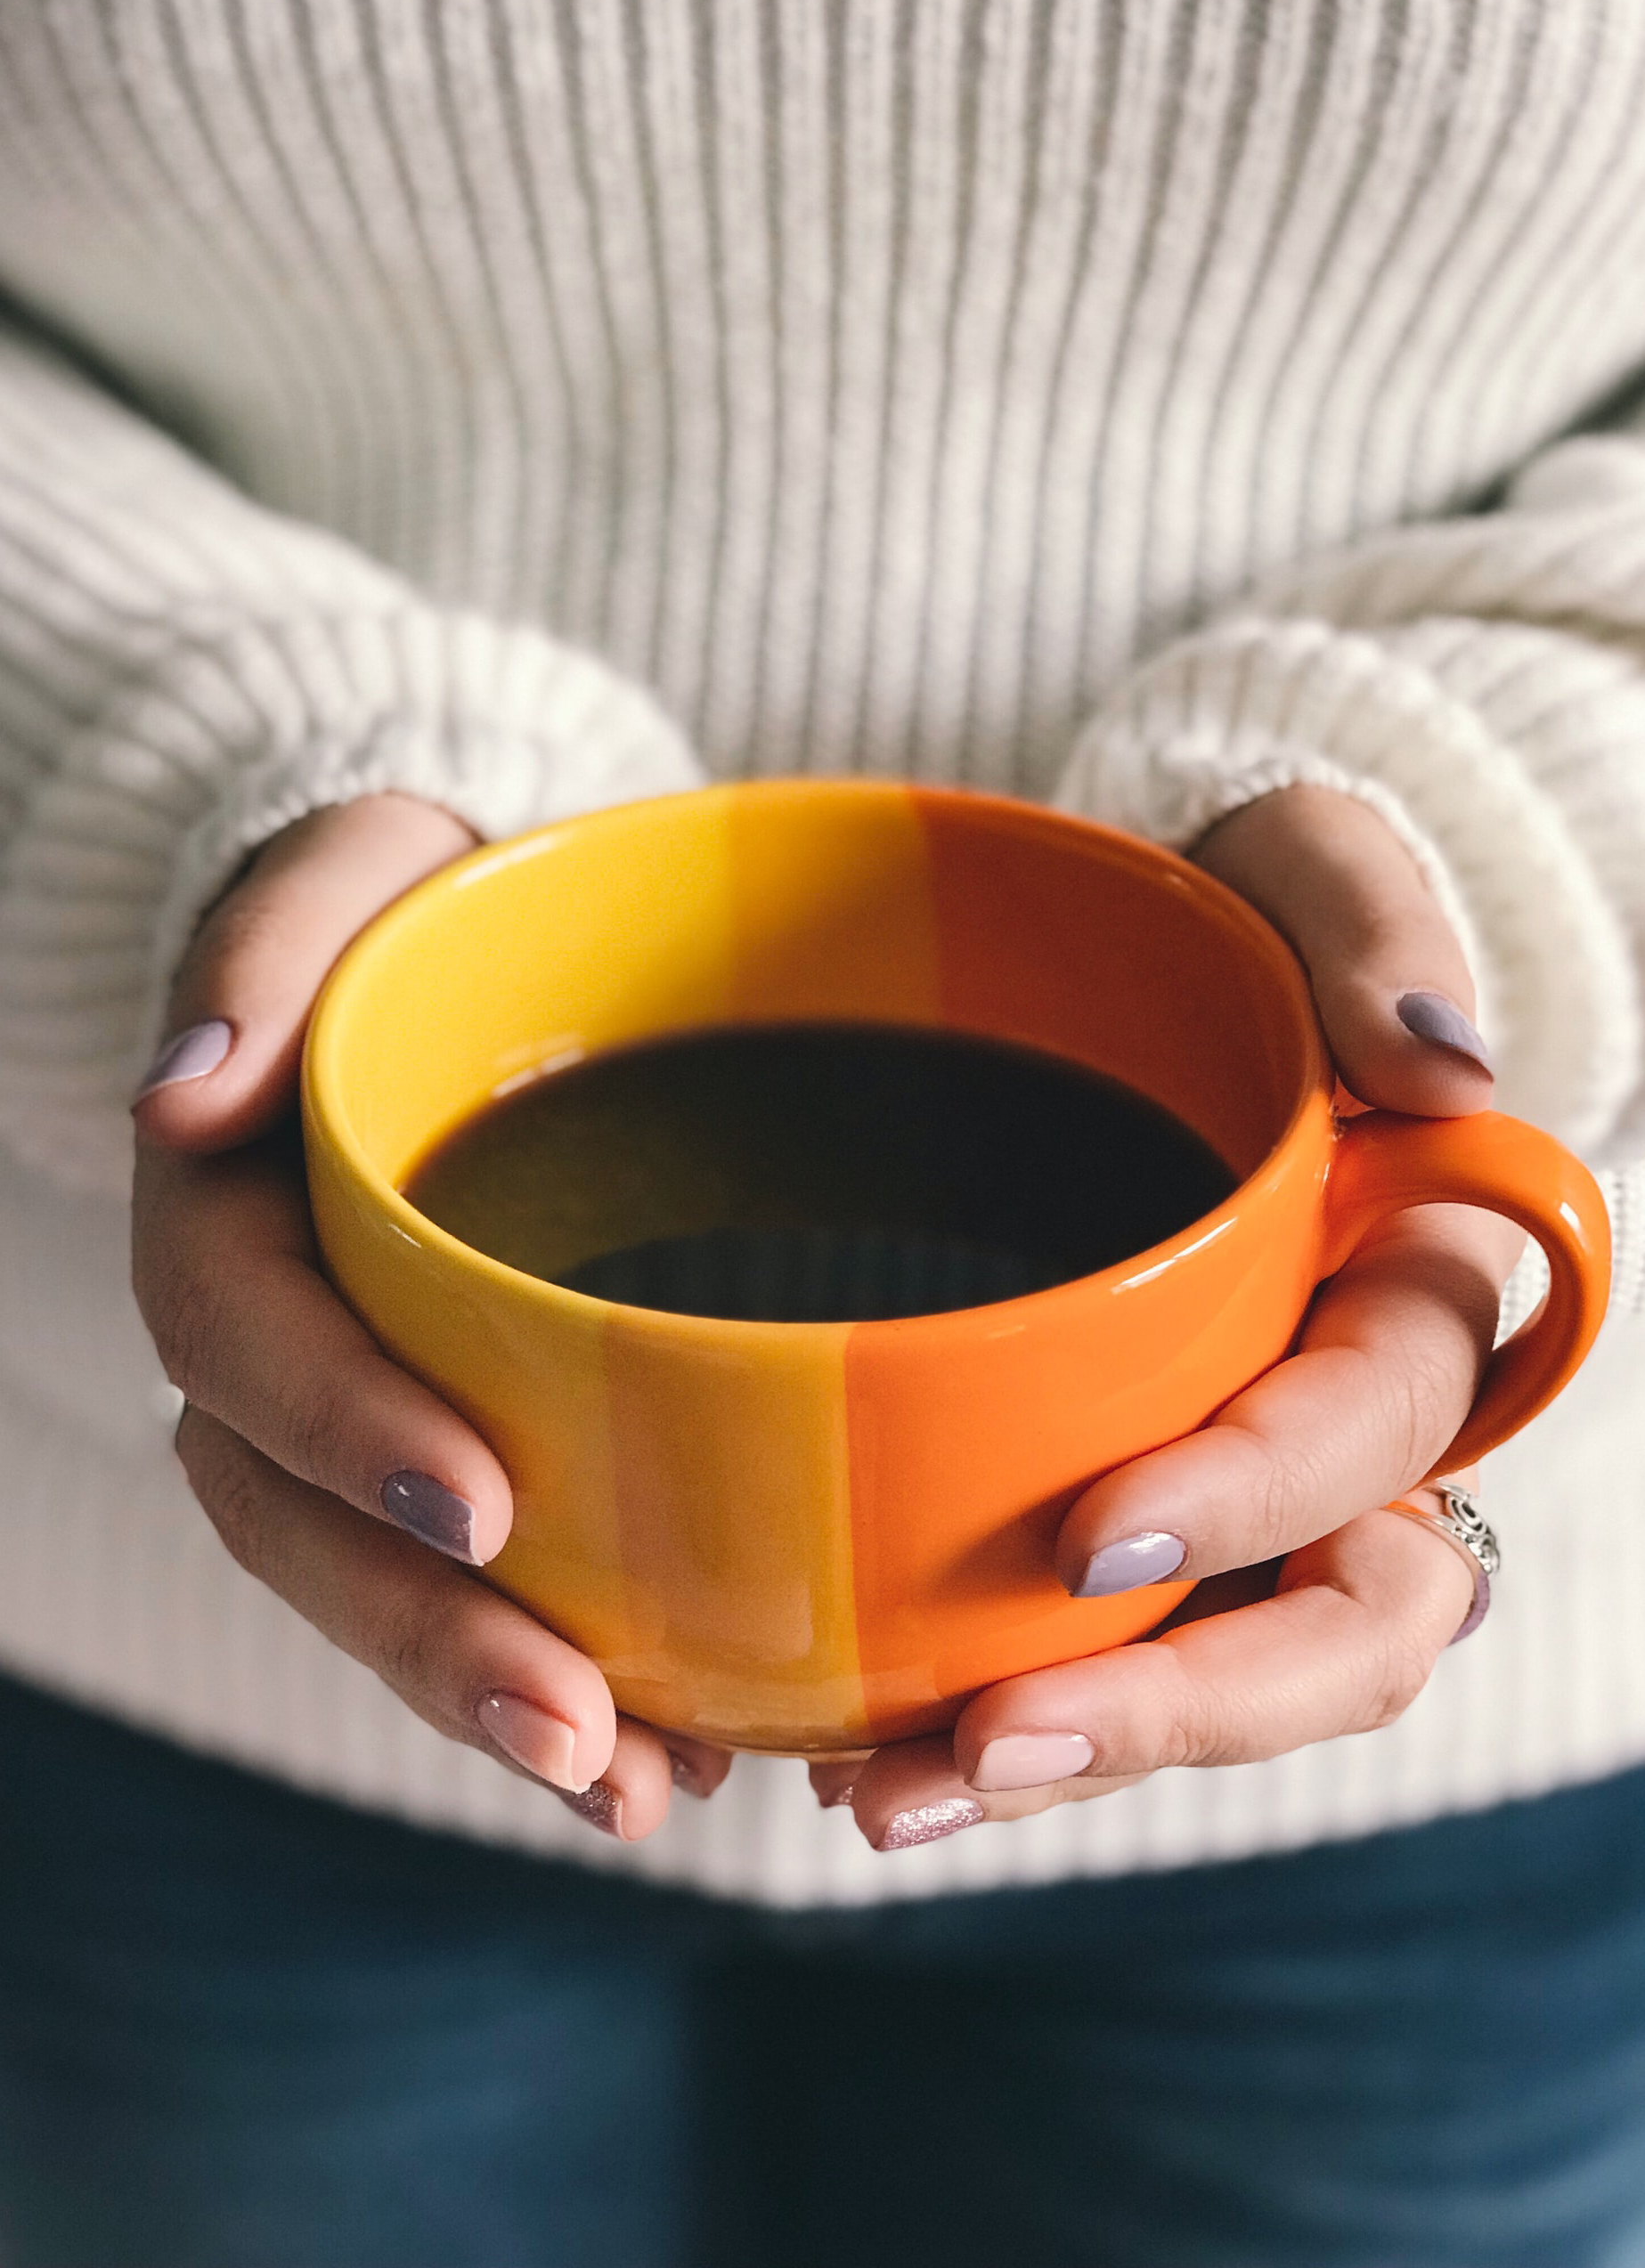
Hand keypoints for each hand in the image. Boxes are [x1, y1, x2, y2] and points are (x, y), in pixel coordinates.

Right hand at [132, 794, 729, 1837]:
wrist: (480, 960)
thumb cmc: (419, 905)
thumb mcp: (348, 870)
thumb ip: (266, 941)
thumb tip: (183, 1089)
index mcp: (232, 1210)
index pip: (242, 1338)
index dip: (339, 1430)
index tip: (477, 1508)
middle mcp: (280, 1337)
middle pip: (304, 1522)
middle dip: (428, 1642)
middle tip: (582, 1738)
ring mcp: (362, 1410)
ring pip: (386, 1589)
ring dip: (498, 1704)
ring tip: (643, 1793)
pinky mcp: (465, 1445)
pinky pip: (487, 1585)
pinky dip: (577, 1673)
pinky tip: (692, 1746)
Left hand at [812, 787, 1516, 1851]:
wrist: (1094, 976)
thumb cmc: (1209, 917)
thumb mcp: (1290, 867)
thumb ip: (1371, 926)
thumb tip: (1446, 1068)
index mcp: (1403, 1288)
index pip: (1377, 1429)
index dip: (1263, 1497)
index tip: (1102, 1537)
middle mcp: (1342, 1425)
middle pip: (1332, 1628)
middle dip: (1169, 1712)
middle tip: (980, 1745)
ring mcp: (1231, 1492)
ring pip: (1205, 1680)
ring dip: (1054, 1756)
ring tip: (878, 1796)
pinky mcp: (1104, 1515)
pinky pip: (1075, 1647)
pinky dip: (972, 1704)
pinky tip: (834, 1738)